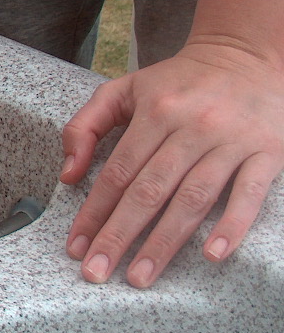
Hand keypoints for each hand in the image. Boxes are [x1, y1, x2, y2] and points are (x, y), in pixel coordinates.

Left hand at [60, 44, 283, 286]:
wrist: (247, 55)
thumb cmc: (177, 81)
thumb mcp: (123, 89)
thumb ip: (86, 126)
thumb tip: (68, 174)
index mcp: (154, 112)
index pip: (117, 172)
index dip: (93, 212)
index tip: (75, 246)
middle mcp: (191, 127)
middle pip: (149, 191)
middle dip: (119, 235)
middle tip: (96, 273)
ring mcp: (231, 141)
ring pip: (193, 199)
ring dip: (164, 243)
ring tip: (140, 277)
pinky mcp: (268, 152)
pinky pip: (250, 194)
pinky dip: (232, 225)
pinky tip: (212, 255)